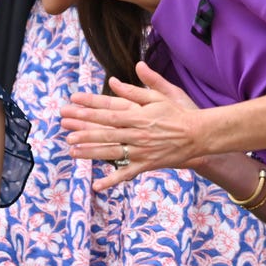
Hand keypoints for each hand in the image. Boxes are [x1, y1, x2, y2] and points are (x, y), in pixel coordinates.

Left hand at [61, 61, 206, 190]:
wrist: (198, 135)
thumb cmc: (179, 113)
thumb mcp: (160, 95)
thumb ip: (137, 88)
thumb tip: (115, 79)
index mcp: (139, 115)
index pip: (110, 112)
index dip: (91, 111)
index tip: (74, 108)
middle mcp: (138, 133)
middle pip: (107, 133)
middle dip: (85, 132)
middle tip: (67, 132)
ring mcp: (141, 151)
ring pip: (112, 152)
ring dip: (91, 153)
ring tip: (73, 151)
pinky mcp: (147, 164)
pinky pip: (127, 173)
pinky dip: (112, 180)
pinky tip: (97, 185)